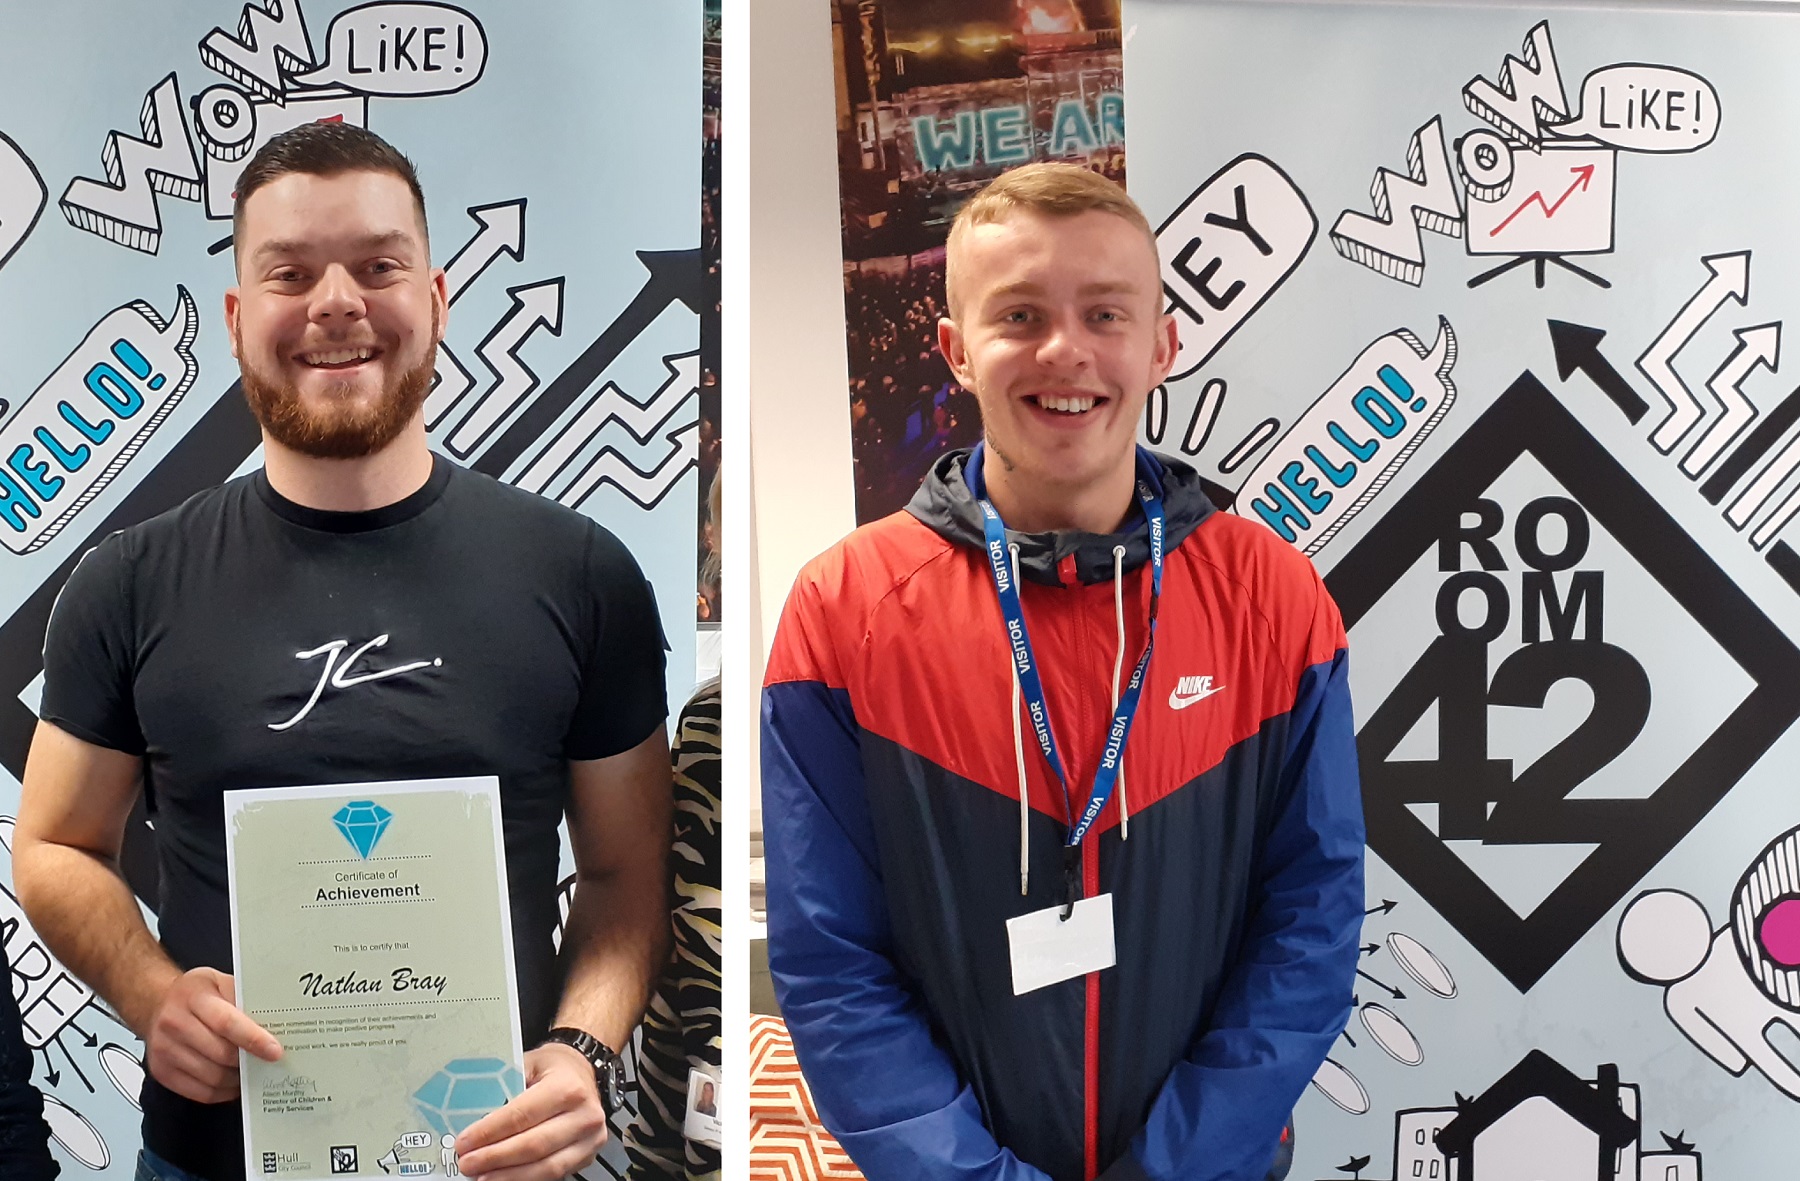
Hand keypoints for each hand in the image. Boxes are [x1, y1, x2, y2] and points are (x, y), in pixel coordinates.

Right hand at [144, 967, 281, 1103]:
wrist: (155, 1004)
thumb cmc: (194, 993)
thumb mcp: (219, 981)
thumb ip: (243, 998)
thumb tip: (274, 1021)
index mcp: (193, 997)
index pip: (227, 1023)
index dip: (253, 1040)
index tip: (275, 1052)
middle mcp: (174, 1024)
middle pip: (220, 1054)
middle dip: (248, 1061)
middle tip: (267, 1062)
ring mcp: (164, 1050)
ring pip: (211, 1077)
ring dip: (236, 1079)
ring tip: (252, 1072)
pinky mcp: (161, 1072)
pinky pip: (199, 1092)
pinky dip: (222, 1092)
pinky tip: (233, 1082)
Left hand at [453, 1042, 608, 1180]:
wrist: (582, 1072)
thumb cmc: (553, 1068)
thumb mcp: (526, 1064)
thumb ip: (502, 1089)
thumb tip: (470, 1118)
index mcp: (567, 1086)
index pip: (522, 1115)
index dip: (490, 1132)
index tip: (465, 1143)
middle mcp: (584, 1114)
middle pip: (533, 1145)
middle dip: (495, 1158)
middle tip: (468, 1163)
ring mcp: (590, 1138)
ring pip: (546, 1167)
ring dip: (510, 1176)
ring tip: (482, 1177)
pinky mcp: (587, 1156)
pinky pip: (555, 1174)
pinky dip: (526, 1179)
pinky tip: (506, 1177)